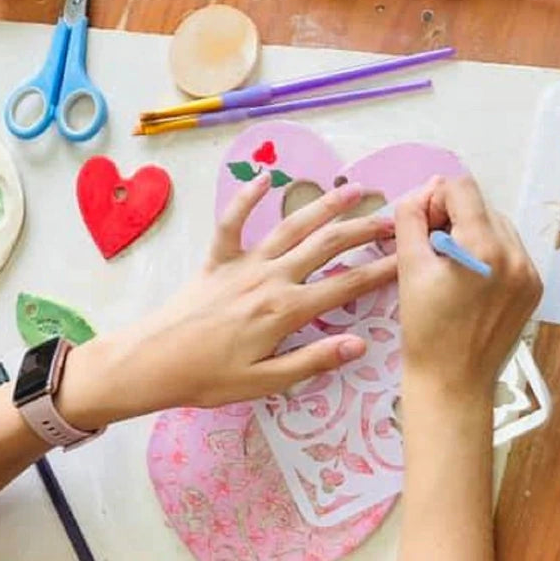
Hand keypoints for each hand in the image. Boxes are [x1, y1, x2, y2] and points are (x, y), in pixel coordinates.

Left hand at [61, 174, 396, 425]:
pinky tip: (266, 178)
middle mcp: (269, 279)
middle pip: (326, 246)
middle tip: (394, 218)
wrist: (151, 362)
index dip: (381, 271)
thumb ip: (312, 361)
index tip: (409, 257)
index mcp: (285, 311)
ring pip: (291, 227)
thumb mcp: (264, 382)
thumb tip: (359, 345)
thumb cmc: (207, 379)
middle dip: (363, 230)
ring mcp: (242, 265)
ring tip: (354, 190)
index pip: (346, 286)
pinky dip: (247, 198)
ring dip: (324, 206)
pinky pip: (232, 223)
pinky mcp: (216, 261)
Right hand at [394, 176, 541, 405]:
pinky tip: (470, 283)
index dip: (435, 199)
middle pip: (481, 207)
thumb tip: (427, 189)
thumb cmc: (424, 330)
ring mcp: (530, 272)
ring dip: (473, 236)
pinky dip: (489, 256)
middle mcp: (515, 254)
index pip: (462, 188)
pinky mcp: (534, 288)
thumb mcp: (408, 269)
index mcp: (483, 247)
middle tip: (432, 252)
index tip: (422, 228)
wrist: (452, 382)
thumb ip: (412, 219)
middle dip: (454, 219)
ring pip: (498, 228)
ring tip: (451, 269)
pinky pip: (511, 253)